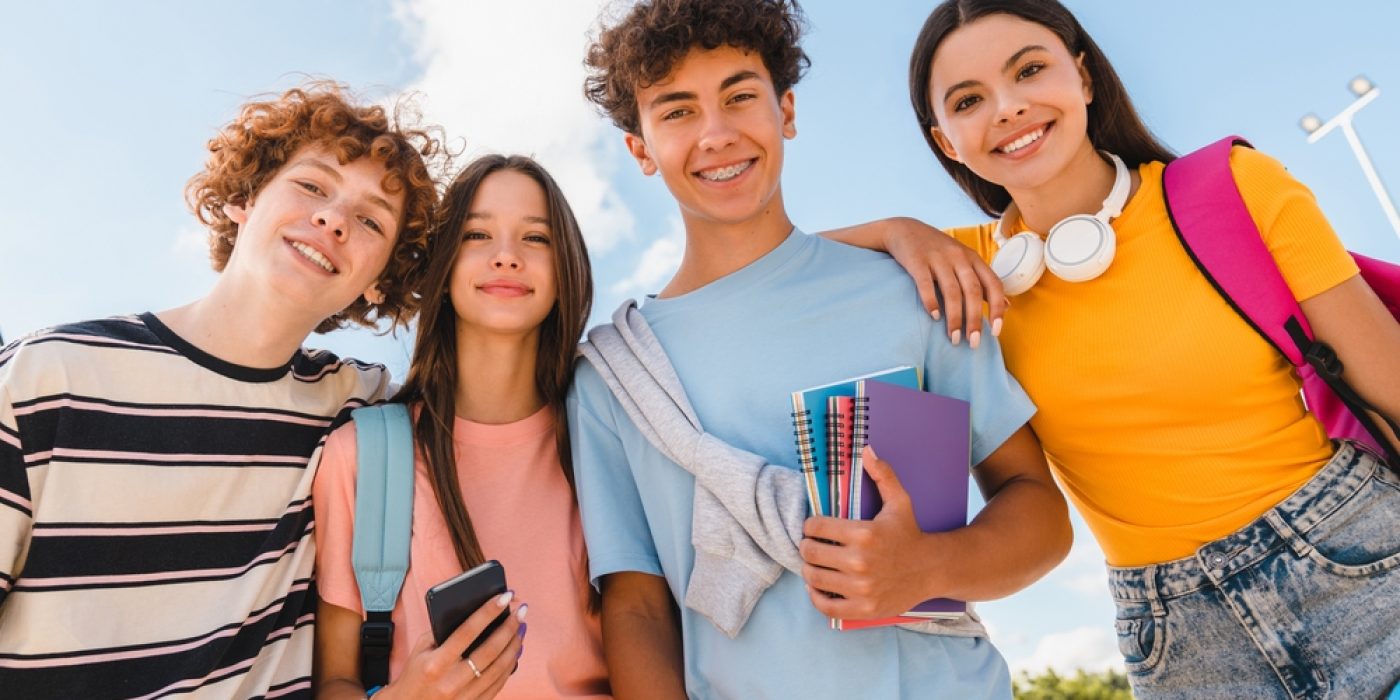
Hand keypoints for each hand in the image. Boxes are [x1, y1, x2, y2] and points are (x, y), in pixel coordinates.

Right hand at [376, 592, 526, 699]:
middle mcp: (451, 681)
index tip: (505, 596)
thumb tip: (477, 613)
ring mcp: (464, 696)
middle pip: (490, 650)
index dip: (488, 612)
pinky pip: (499, 683)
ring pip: (499, 668)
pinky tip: (515, 651)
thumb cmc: (415, 674)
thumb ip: (444, 631)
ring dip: (514, 645)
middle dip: (509, 627)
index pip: (467, 631)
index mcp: (436, 663)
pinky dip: (510, 665)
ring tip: (521, 628)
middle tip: (521, 611)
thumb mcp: (421, 650)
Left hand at [799, 446, 946, 619]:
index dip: (810, 525)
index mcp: (864, 534)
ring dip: (810, 569)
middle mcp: (860, 562)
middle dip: (807, 546)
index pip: (815, 527)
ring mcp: (861, 588)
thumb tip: (866, 449)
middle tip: (812, 545)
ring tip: (816, 563)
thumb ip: (882, 475)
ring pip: (813, 578)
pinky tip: (819, 586)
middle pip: (810, 552)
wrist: (933, 569)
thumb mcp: (900, 502)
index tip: (814, 527)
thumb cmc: (911, 534)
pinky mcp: (863, 609)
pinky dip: (816, 596)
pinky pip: (825, 605)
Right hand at [881, 217, 1006, 348]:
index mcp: (973, 259)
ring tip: (953, 338)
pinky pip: (925, 284)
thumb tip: (1006, 305)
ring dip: (954, 317)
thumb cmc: (938, 250)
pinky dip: (931, 301)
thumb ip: (983, 281)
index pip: (993, 284)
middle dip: (974, 320)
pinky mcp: (917, 261)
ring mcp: (938, 258)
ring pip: (951, 291)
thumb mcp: (964, 260)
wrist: (905, 230)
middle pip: (972, 291)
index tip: (996, 331)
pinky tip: (934, 317)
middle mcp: (959, 257)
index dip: (996, 308)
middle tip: (973, 343)